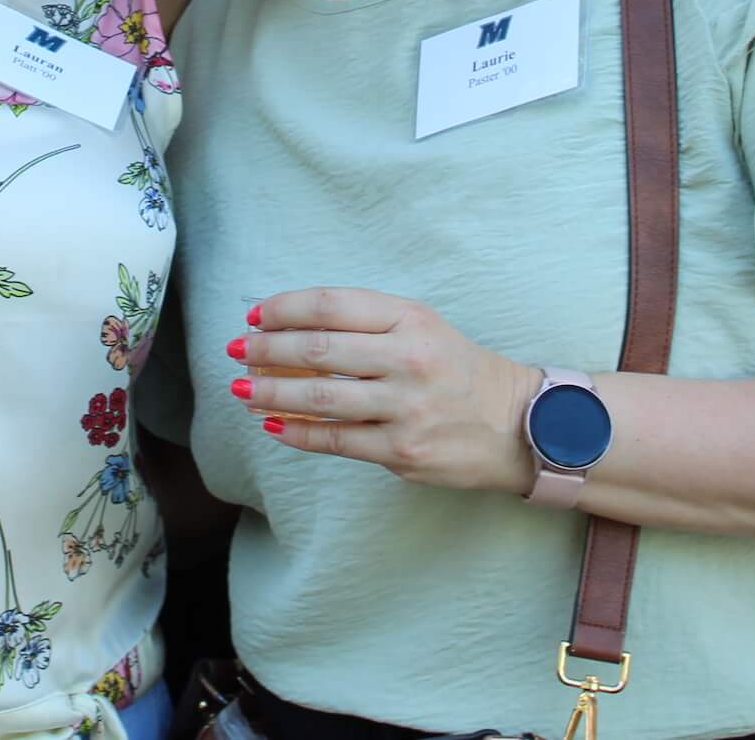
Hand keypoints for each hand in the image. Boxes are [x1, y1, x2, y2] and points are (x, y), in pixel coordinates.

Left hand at [228, 288, 537, 494]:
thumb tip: (287, 329)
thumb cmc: (458, 370)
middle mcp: (408, 358)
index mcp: (410, 319)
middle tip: (237, 351)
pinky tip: (272, 423)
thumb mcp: (421, 328)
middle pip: (317, 348)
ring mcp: (405, 407)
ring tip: (241, 388)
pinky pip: (335, 440)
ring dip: (269, 391)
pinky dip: (296, 432)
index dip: (283, 308)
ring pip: (318, 396)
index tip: (254, 314)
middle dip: (266, 349)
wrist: (518, 425)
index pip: (331, 305)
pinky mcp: (402, 451)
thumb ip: (364, 326)